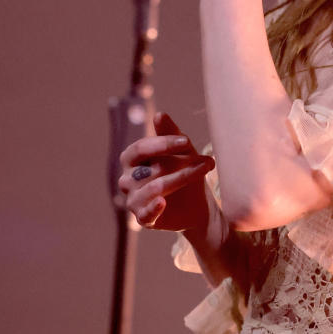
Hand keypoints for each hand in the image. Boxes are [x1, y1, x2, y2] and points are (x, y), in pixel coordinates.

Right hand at [118, 113, 215, 231]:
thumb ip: (169, 134)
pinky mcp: (143, 219)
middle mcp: (127, 180)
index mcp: (130, 159)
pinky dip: (153, 208)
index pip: (141, 148)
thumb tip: (159, 114)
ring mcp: (133, 200)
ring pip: (154, 188)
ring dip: (182, 178)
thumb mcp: (181, 151)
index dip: (163, 144)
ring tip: (204, 170)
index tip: (187, 142)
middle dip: (178, 163)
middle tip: (205, 161)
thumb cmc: (183, 170)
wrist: (196, 206)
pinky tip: (162, 202)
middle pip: (150, 169)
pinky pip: (145, 214)